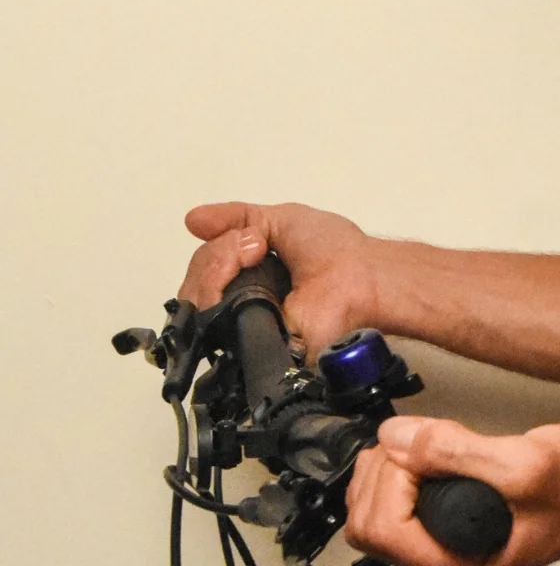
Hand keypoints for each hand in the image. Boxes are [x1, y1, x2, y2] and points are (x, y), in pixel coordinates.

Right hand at [180, 201, 384, 357]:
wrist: (361, 279)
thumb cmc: (334, 250)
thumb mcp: (282, 220)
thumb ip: (237, 218)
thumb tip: (192, 220)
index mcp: (249, 276)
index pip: (204, 268)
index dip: (215, 250)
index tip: (252, 241)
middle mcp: (241, 303)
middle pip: (194, 283)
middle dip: (216, 257)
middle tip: (255, 249)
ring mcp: (240, 327)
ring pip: (195, 301)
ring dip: (217, 269)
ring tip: (253, 258)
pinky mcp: (246, 347)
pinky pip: (206, 323)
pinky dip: (214, 294)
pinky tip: (240, 285)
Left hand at [345, 413, 559, 565]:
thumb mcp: (524, 464)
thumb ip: (454, 452)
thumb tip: (396, 437)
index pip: (382, 529)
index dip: (394, 477)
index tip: (424, 446)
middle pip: (368, 523)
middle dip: (387, 471)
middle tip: (426, 440)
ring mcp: (450, 547)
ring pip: (378, 509)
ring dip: (395, 465)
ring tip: (439, 443)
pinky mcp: (452, 523)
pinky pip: (401, 498)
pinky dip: (407, 465)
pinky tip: (439, 448)